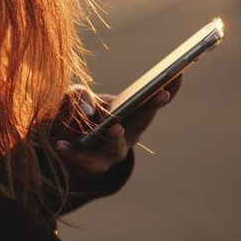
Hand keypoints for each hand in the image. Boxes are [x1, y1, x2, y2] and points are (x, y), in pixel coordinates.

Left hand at [53, 76, 182, 176]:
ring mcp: (112, 154)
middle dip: (152, 108)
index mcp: (132, 117)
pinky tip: (61, 145)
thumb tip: (87, 109)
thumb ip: (79, 95)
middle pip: (143, 122)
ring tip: (115, 128)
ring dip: (116, 136)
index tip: (179, 74)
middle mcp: (128, 136)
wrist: (63, 145)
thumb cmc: (79, 117)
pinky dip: (72, 151)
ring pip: (115, 146)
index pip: (153, 103)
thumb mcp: (78, 98)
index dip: (168, 89)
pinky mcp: (91, 166)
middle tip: (161, 93)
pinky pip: (82, 159)